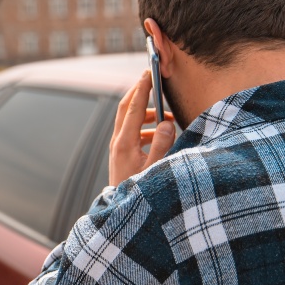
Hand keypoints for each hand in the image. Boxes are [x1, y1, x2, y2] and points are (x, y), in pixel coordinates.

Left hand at [109, 70, 175, 185]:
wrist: (123, 212)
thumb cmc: (141, 192)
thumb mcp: (155, 169)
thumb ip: (162, 145)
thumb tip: (166, 122)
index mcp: (125, 143)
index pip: (134, 108)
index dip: (142, 88)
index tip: (149, 72)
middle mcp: (118, 143)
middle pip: (126, 109)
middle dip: (139, 92)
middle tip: (152, 80)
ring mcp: (118, 148)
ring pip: (129, 120)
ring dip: (146, 113)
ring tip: (166, 117)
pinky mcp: (121, 154)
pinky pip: (131, 132)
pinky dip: (145, 127)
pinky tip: (160, 134)